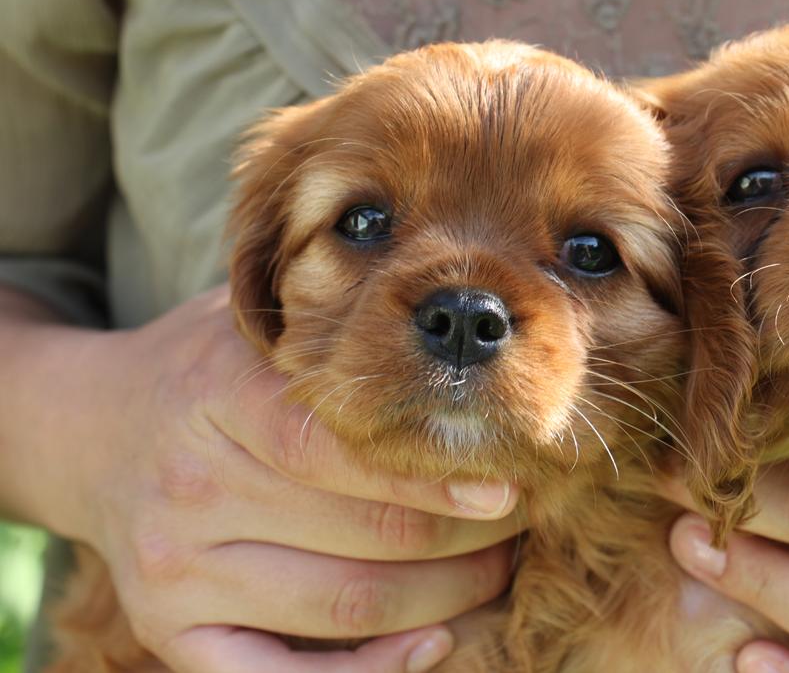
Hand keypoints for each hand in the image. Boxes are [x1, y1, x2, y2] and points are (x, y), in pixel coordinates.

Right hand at [15, 286, 521, 672]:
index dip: (436, 477)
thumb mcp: (256, 323)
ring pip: (343, 605)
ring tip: (496, 571)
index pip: (341, 448)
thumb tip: (462, 356)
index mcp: (217, 396)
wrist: (93, 428)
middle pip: (363, 533)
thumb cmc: (208, 370)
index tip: (507, 486)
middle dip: (466, 539)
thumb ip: (337, 331)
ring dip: (444, 599)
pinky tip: (432, 644)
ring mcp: (173, 568)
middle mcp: (189, 486)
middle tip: (519, 524)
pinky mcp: (165, 627)